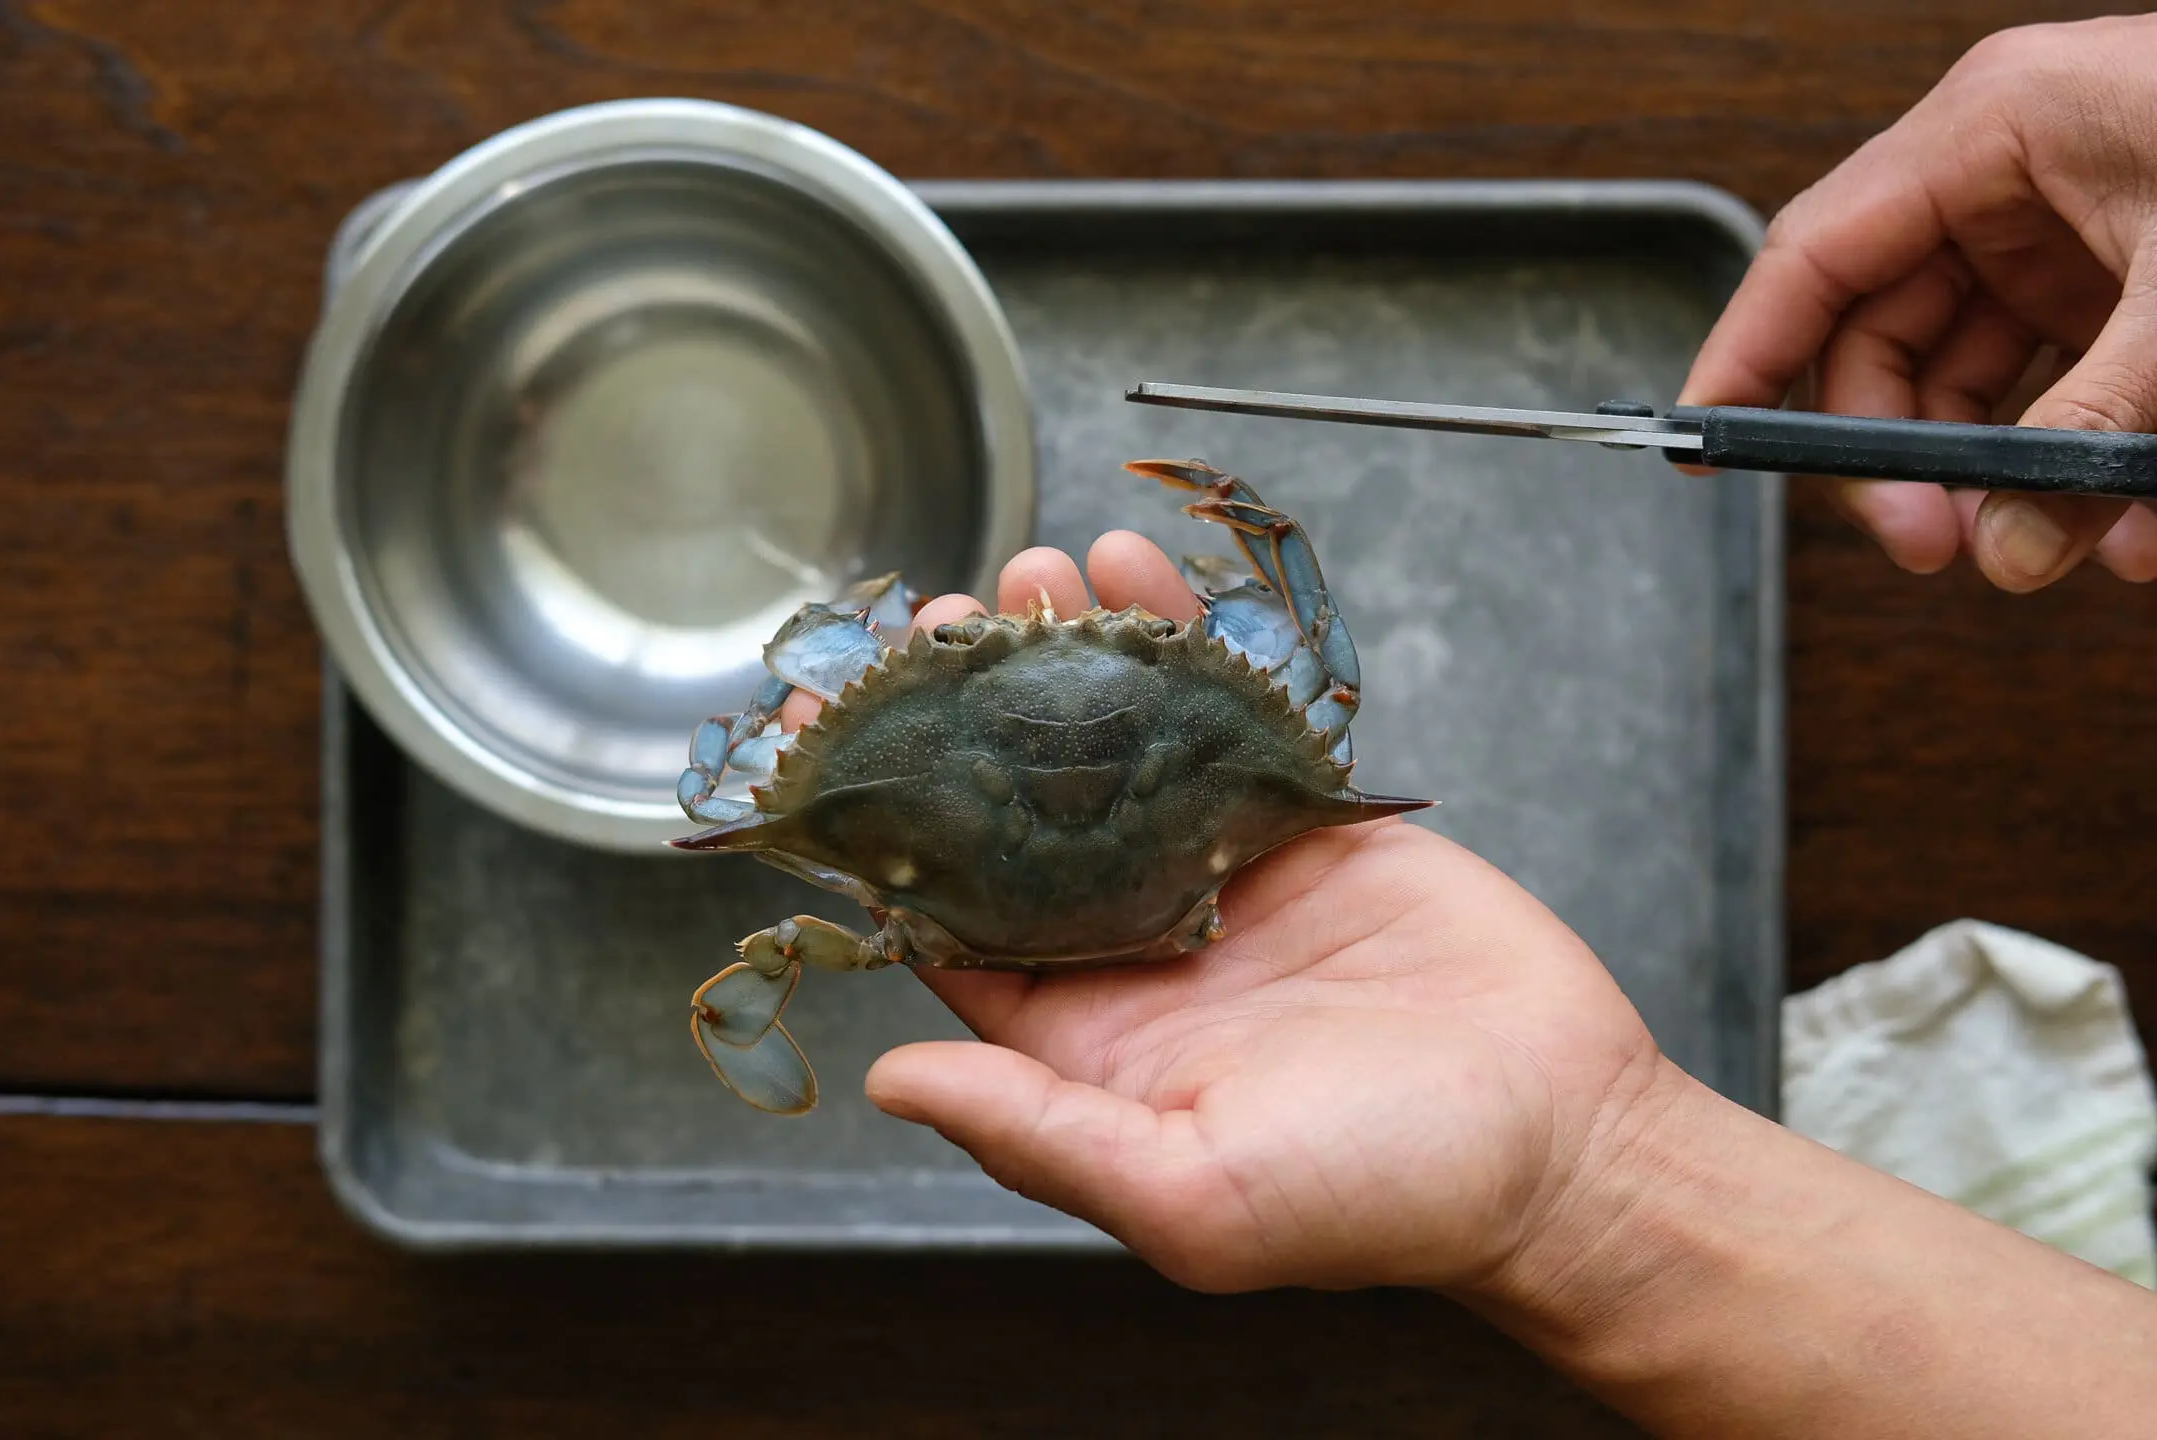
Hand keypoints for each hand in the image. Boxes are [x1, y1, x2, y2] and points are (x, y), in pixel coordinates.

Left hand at [782, 532, 1670, 1294]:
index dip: (886, 832)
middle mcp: (1137, 944)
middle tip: (932, 627)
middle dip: (967, 717)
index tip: (827, 739)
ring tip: (1027, 574)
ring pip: (1118, 746)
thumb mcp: (1193, 1195)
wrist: (1563, 1143)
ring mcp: (1219, 871)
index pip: (949, 918)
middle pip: (1019, 811)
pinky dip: (1185, 642)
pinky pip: (1227, 715)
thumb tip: (892, 1078)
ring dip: (1069, 658)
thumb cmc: (1385, 1194)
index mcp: (1084, 1036)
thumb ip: (1040, 1133)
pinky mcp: (1303, 820)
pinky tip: (1137, 574)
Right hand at [1677, 15, 2156, 591]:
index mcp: (1996, 126)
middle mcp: (2011, 176)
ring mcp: (2067, 230)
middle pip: (1886, 336)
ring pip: (1969, 376)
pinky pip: (2053, 384)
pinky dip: (2070, 455)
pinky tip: (2114, 517)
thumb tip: (2018, 544)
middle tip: (1930, 545)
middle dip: (1900, 454)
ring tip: (2049, 547)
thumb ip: (2093, 424)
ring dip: (1996, 474)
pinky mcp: (2120, 278)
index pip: (1815, 255)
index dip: (1747, 355)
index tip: (1705, 445)